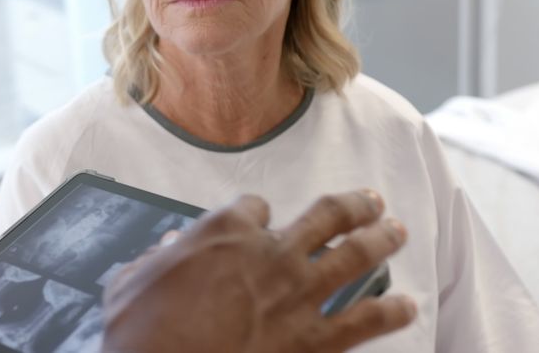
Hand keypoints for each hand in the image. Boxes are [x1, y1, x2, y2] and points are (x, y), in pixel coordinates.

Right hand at [101, 190, 415, 352]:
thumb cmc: (142, 336)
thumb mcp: (130, 284)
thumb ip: (154, 260)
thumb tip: (167, 248)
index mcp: (226, 231)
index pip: (253, 206)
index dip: (257, 213)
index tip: (258, 220)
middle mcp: (272, 253)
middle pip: (326, 216)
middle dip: (353, 205)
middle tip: (371, 200)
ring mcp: (299, 295)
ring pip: (355, 255)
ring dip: (382, 239)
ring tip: (398, 230)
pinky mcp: (316, 340)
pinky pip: (364, 320)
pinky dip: (391, 312)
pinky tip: (408, 306)